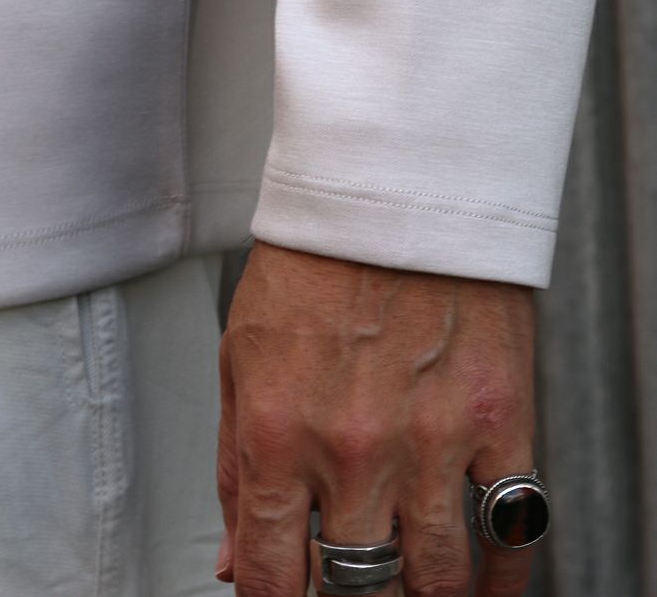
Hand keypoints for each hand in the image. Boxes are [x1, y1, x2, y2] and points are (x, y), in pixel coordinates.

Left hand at [215, 240, 536, 596]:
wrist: (387, 192)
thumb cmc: (309, 265)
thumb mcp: (240, 359)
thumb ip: (234, 467)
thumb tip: (238, 562)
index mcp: (278, 433)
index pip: (273, 576)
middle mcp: (353, 449)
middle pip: (357, 589)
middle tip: (351, 581)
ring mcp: (432, 439)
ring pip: (437, 579)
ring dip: (423, 596)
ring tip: (412, 584)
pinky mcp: (499, 419)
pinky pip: (514, 530)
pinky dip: (501, 574)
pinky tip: (483, 579)